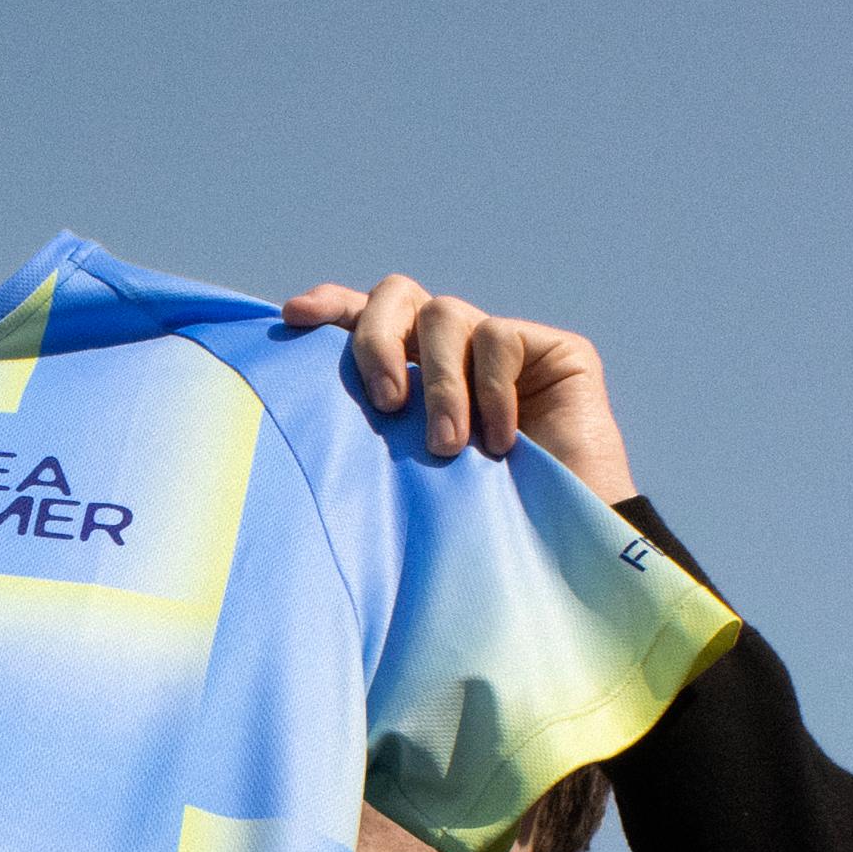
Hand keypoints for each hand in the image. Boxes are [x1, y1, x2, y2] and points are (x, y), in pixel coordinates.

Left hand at [280, 276, 635, 503]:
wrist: (557, 555)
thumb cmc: (472, 524)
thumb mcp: (403, 475)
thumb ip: (369, 435)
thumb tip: (295, 418)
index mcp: (409, 371)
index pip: (361, 316)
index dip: (329, 305)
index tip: (295, 317)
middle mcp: (450, 349)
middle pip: (396, 296)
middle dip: (378, 340)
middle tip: (386, 404)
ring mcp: (501, 344)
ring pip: (444, 315)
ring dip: (440, 383)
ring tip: (446, 447)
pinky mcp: (553, 349)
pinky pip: (499, 340)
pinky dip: (491, 391)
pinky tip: (499, 443)